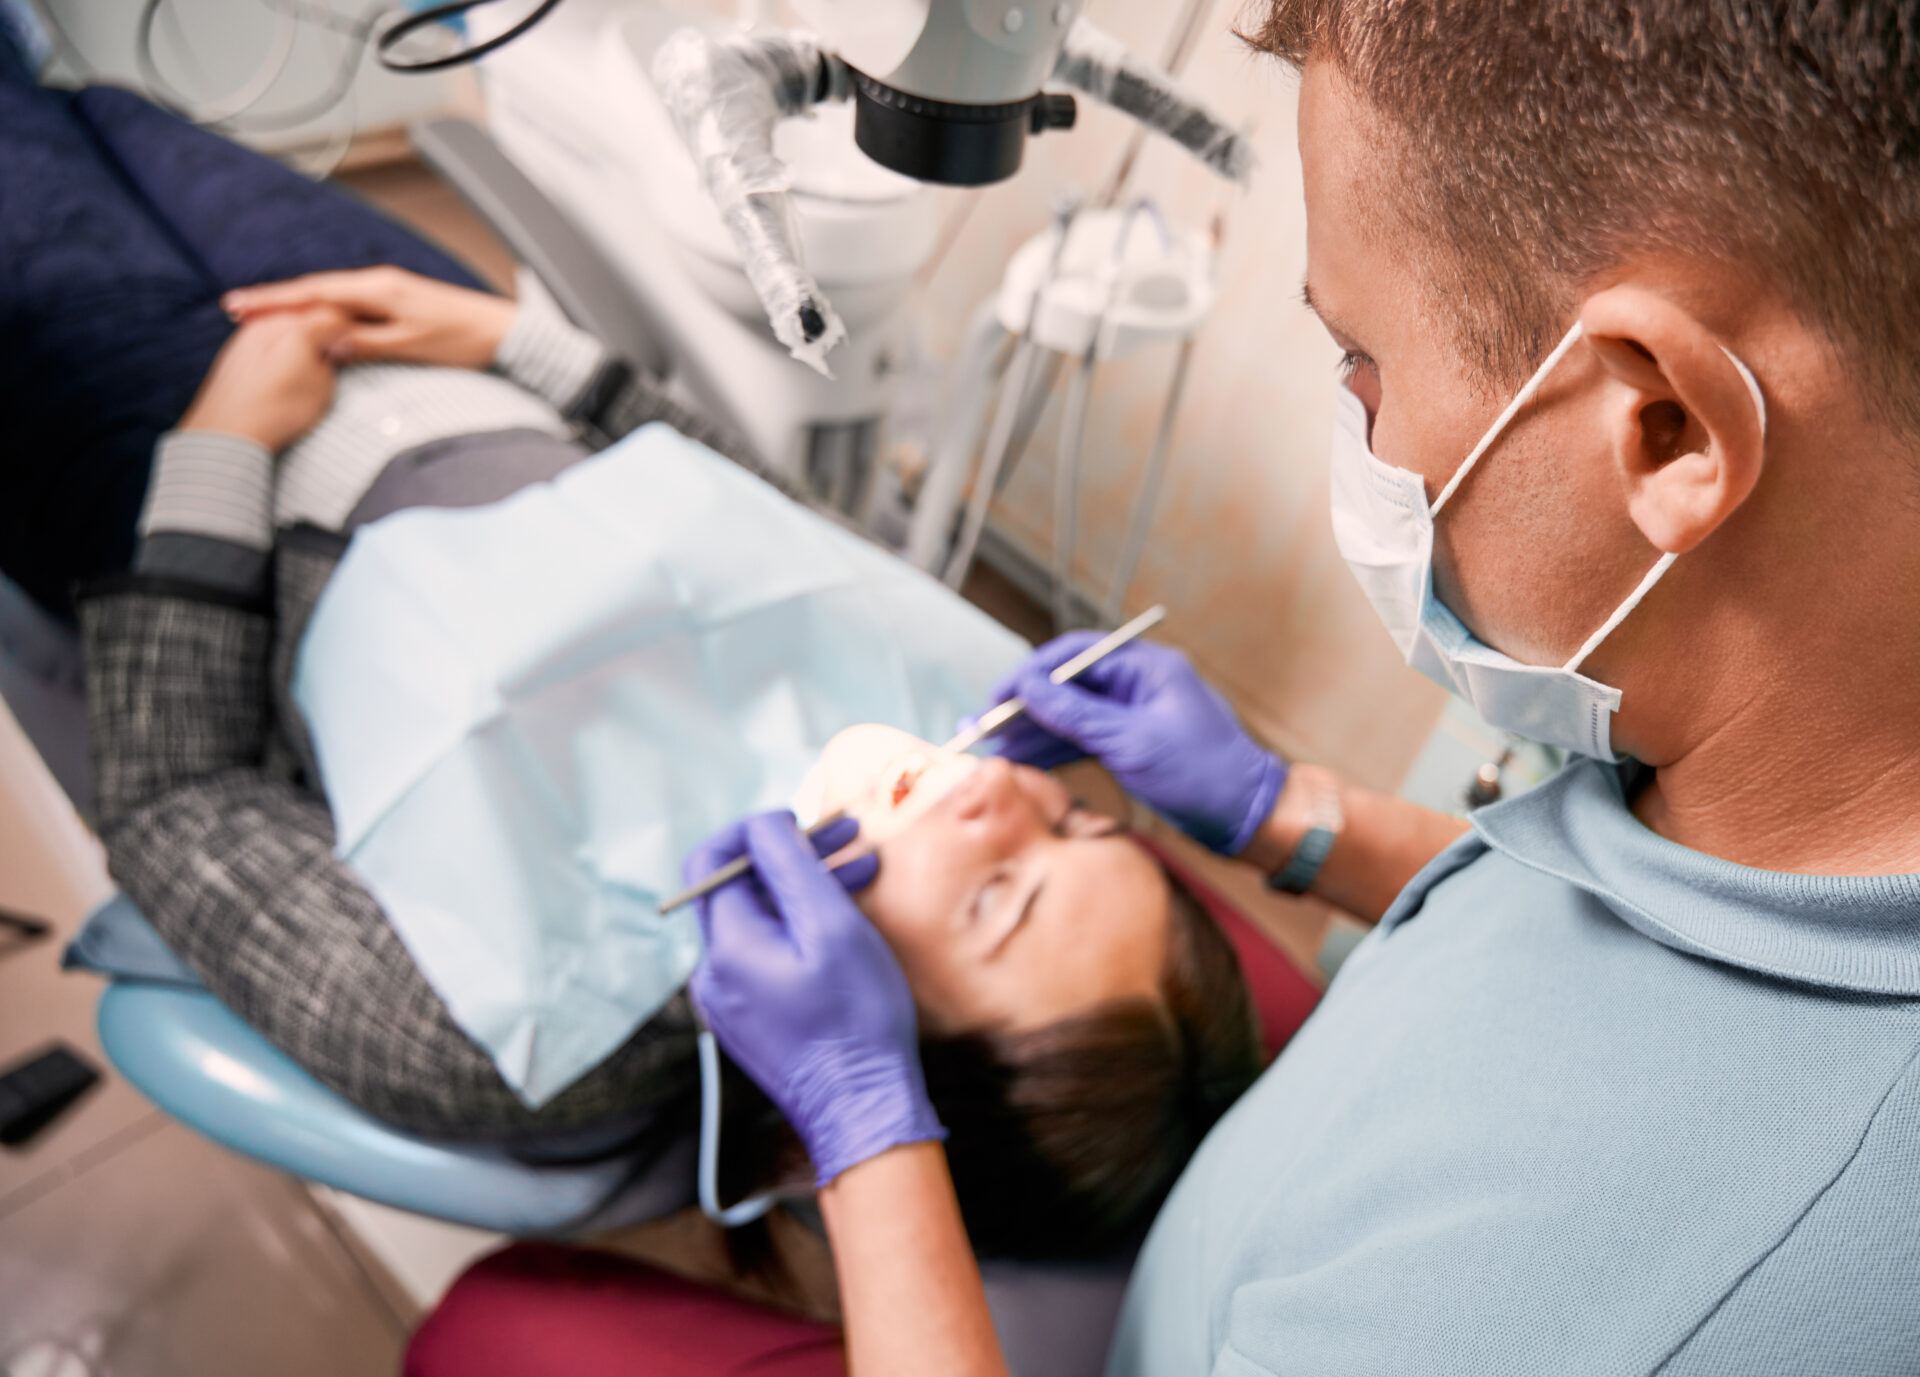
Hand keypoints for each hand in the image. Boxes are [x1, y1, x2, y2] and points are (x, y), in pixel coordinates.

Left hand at [179, 307, 350, 451]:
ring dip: (297, 339)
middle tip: (332, 353)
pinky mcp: (232, 352)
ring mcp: (247, 335)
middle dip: (320, 331)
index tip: (351, 346)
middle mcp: (269, 324)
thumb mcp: (322, 387)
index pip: (332, 317)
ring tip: (306, 365)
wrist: (231, 431)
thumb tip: (330, 353)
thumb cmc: (279, 410)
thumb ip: (330, 361)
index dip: (346, 332)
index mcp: (297, 328)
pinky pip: (263, 341)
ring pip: (281, 326)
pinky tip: (281, 371)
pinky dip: (276, 349)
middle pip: (304, 316)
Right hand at [221, 266, 516, 369]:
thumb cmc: (464, 340)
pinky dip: (321, 310)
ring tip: (259, 314)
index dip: (274, 301)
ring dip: (295, 305)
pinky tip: (308, 319)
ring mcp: (387, 291)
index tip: (239, 306)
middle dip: (274, 300)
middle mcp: (378, 283)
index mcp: (378, 290)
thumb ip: (368, 342)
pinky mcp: (396, 302)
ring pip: (329, 297)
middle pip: (315, 291)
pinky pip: (347, 304)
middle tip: (234, 309)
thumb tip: (324, 342)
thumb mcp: (413, 345)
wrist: (503, 332)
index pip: (314, 294)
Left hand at [684, 812, 942, 1186]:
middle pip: (739, 890)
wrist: (863, 1112)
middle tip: (849, 838)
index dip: (755, 831)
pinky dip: (800, 929)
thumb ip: (789, 865)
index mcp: (725, 946)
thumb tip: (763, 822)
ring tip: (862, 872)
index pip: (711, 862)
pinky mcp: (751, 1021)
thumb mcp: (830, 925)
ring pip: (759, 922)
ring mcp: (730, 1002)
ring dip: (804, 891)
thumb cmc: (856, 1018)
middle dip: (792, 857)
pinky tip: (845, 923)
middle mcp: (714, 973)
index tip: (804, 821)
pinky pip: (766, 957)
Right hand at [983, 635, 1286, 854]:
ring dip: (1036, 733)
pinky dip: (1058, 751)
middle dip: (1027, 708)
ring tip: (995, 749)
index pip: (1075, 656)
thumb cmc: (1202, 773)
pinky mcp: (1135, 746)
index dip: (1032, 674)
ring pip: (1074, 717)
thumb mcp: (1131, 742)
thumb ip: (1075, 714)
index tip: (999, 698)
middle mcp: (1139, 685)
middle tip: (985, 728)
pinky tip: (1026, 761)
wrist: (1249, 817)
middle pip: (1069, 686)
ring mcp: (1136, 716)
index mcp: (1146, 668)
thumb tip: (1027, 687)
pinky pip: (1086, 741)